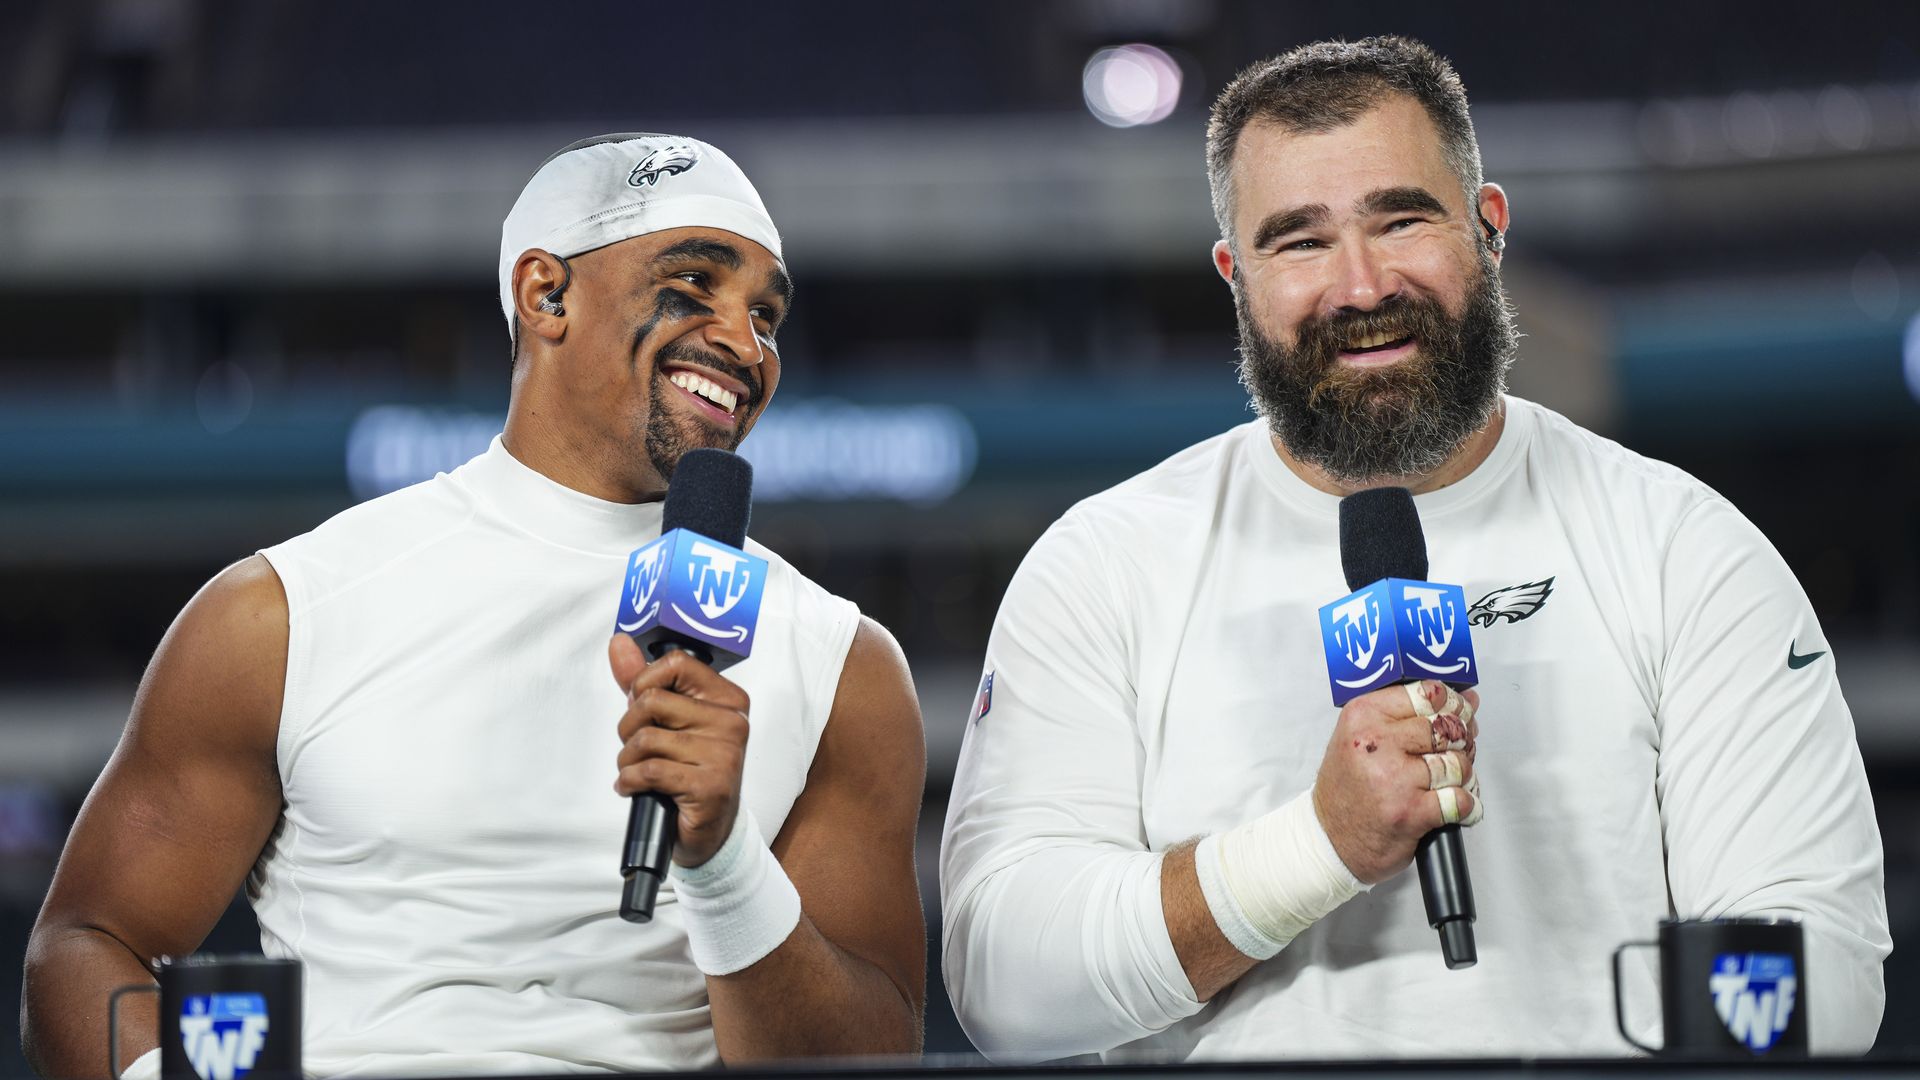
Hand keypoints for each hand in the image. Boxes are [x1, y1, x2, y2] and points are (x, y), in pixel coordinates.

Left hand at [608, 634, 752, 867]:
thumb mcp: (668, 721)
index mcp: (727, 698)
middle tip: (636, 748)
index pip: (676, 663)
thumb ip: (644, 681)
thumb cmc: (688, 770)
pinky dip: (629, 781)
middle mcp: (732, 722)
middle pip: (652, 700)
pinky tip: (634, 788)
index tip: (641, 707)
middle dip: (628, 728)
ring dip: (627, 761)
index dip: (643, 683)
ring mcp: (724, 754)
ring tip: (636, 773)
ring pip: (646, 738)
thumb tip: (619, 643)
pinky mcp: (710, 786)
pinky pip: (648, 770)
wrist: (711, 831)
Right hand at [1311, 680, 1480, 884]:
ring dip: (1462, 776)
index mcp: (1364, 716)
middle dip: (1460, 742)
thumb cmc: (1348, 787)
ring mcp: (1395, 778)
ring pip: (1458, 764)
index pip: (1426, 694)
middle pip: (1447, 728)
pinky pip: (1460, 799)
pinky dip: (1466, 805)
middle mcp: (1377, 743)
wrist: (1330, 837)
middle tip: (1452, 753)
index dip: (1453, 703)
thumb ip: (1408, 715)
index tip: (1457, 713)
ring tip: (1446, 783)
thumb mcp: (1362, 736)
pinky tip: (1453, 805)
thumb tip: (1467, 700)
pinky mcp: (1411, 811)